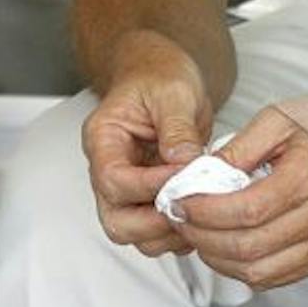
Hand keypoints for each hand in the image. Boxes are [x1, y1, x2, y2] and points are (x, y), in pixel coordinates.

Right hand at [81, 34, 212, 257]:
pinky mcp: (147, 196)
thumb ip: (177, 128)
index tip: (185, 177)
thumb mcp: (173, 91)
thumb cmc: (158, 75)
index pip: (114, 180)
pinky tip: (204, 214)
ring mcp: (127, 186)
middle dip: (156, 223)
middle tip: (194, 208)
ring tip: (204, 212)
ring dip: (169, 232)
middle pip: (116, 221)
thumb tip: (185, 164)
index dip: (150, 186)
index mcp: (103, 139)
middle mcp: (109, 168)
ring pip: (135, 233)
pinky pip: (155, 229)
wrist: (160, 73)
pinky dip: (178, 231)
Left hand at [177, 83, 307, 290]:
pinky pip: (279, 277)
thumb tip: (202, 174)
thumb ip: (241, 147)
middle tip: (179, 217)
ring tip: (199, 232)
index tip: (178, 200)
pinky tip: (229, 246)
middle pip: (247, 248)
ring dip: (219, 259)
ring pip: (260, 272)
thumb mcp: (284, 115)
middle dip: (202, 237)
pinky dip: (246, 269)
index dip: (203, 212)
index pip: (244, 211)